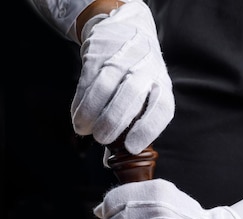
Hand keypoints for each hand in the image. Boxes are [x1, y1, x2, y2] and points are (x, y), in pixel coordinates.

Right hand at [71, 1, 173, 153]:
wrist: (126, 29)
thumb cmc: (137, 77)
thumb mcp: (143, 99)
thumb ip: (129, 129)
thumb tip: (111, 163)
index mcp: (162, 86)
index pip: (161, 108)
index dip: (147, 130)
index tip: (131, 148)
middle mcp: (146, 70)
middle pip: (131, 97)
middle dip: (113, 122)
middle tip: (102, 139)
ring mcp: (123, 58)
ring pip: (105, 87)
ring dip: (92, 112)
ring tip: (84, 129)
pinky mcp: (100, 52)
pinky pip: (87, 79)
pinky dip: (81, 102)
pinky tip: (78, 116)